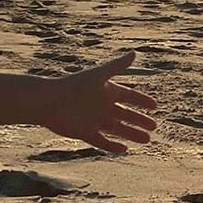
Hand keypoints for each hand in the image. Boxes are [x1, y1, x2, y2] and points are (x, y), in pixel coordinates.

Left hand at [38, 51, 157, 152]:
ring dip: (132, 134)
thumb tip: (135, 52)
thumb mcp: (98, 75)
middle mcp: (102, 106)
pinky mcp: (85, 133)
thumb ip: (117, 66)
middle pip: (126, 115)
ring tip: (147, 140)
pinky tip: (125, 150)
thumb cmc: (73, 85)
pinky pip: (102, 141)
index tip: (155, 106)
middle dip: (140, 120)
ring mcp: (95, 120)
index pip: (129, 96)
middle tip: (154, 126)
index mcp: (107, 91)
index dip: (142, 100)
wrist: (47, 101)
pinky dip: (113, 146)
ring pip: (118, 129)